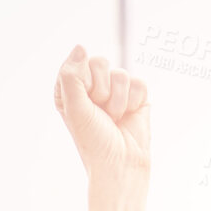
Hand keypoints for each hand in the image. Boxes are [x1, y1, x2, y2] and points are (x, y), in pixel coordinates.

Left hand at [54, 45, 149, 187]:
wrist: (121, 164)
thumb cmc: (94, 141)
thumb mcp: (75, 108)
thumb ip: (72, 75)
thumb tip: (81, 46)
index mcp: (71, 88)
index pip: (78, 62)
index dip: (84, 83)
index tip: (85, 104)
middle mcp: (92, 86)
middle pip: (100, 62)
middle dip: (102, 90)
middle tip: (101, 112)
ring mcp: (115, 90)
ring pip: (121, 73)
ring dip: (118, 100)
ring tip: (114, 118)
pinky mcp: (136, 96)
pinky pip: (138, 82)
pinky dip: (134, 101)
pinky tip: (128, 116)